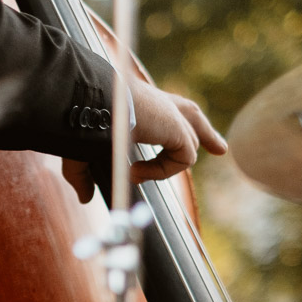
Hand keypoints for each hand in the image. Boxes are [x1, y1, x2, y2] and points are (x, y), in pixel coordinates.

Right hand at [61, 81, 226, 202]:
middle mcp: (158, 104)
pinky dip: (161, 171)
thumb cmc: (80, 123)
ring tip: (132, 173)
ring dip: (160, 169)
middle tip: (221, 151)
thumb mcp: (81, 153)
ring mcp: (171, 114)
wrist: (87, 106)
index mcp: (139, 103)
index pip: (165, 110)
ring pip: (188, 146)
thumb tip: (84, 198)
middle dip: (208, 134)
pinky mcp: (178, 127)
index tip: (185, 136)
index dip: (175, 123)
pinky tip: (135, 171)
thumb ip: (83, 176)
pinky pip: (184, 160)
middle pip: (191, 116)